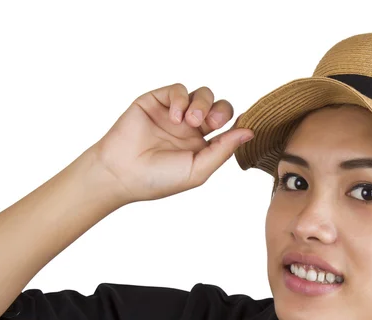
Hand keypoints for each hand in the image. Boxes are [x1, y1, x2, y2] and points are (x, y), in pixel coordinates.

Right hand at [89, 83, 253, 204]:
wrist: (121, 173)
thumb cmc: (158, 178)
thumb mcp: (198, 169)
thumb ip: (223, 150)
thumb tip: (250, 132)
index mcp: (203, 145)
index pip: (228, 126)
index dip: (236, 123)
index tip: (238, 126)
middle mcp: (190, 127)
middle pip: (219, 106)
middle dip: (221, 110)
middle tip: (212, 123)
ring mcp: (174, 113)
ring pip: (202, 94)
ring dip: (202, 104)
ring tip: (190, 121)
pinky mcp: (156, 100)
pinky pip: (178, 89)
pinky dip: (180, 99)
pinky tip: (175, 117)